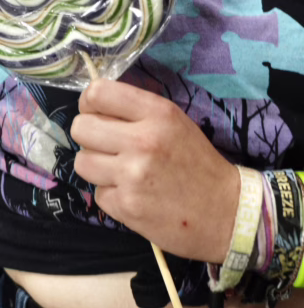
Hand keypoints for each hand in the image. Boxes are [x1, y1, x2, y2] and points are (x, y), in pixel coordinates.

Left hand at [71, 78, 239, 262]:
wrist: (228, 214)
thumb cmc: (197, 162)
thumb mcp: (173, 122)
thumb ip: (135, 110)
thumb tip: (93, 102)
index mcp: (157, 113)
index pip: (97, 93)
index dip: (88, 103)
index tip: (95, 113)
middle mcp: (142, 141)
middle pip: (80, 128)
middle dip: (88, 136)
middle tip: (105, 145)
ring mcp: (133, 176)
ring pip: (82, 162)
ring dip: (96, 167)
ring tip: (118, 171)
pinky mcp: (128, 207)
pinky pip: (98, 194)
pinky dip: (111, 195)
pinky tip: (132, 195)